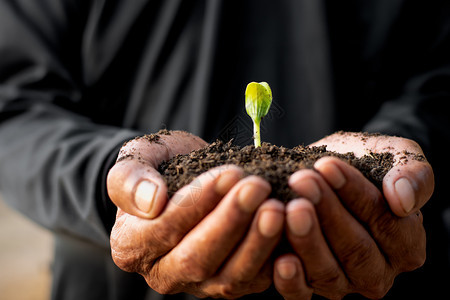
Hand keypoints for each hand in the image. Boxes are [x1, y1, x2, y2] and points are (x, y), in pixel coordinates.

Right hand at [107, 131, 284, 297]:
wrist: (185, 181)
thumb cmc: (160, 168)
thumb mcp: (138, 159)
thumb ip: (129, 178)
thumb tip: (152, 202)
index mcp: (132, 245)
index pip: (162, 230)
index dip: (196, 204)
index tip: (228, 174)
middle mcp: (164, 273)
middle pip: (197, 260)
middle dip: (231, 222)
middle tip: (258, 188)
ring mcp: (200, 283)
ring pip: (230, 277)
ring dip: (258, 243)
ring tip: (279, 207)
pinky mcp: (231, 281)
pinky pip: (256, 280)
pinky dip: (276, 257)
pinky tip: (292, 226)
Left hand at [274, 132, 432, 298]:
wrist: (326, 172)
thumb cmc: (365, 164)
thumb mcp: (396, 156)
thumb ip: (414, 176)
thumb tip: (403, 201)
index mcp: (407, 244)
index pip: (386, 222)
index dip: (356, 194)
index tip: (327, 165)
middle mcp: (378, 272)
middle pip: (356, 249)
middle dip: (327, 212)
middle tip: (302, 181)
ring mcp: (343, 283)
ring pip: (328, 271)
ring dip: (307, 239)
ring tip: (289, 207)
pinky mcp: (310, 286)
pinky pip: (301, 292)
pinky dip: (291, 280)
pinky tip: (281, 259)